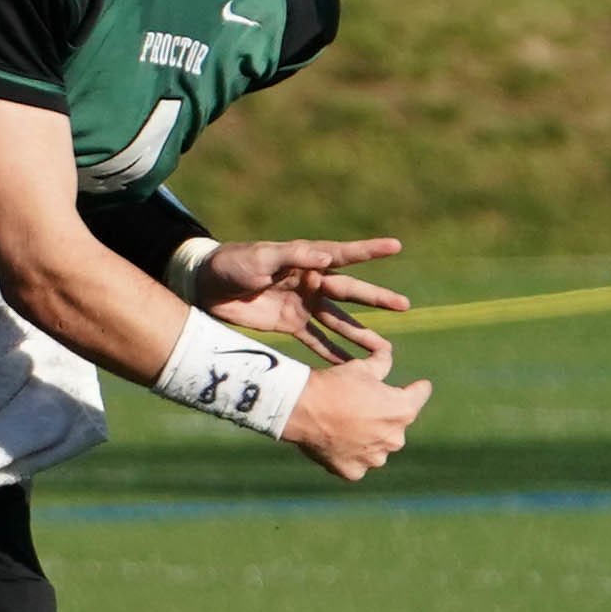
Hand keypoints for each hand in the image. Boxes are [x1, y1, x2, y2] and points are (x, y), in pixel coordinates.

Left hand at [193, 233, 406, 348]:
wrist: (206, 286)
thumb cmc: (233, 263)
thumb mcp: (260, 258)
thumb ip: (293, 258)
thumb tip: (326, 257)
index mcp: (306, 260)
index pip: (343, 254)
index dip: (369, 250)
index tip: (395, 245)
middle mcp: (311, 282)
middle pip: (349, 292)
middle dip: (376, 299)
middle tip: (404, 305)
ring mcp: (303, 305)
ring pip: (338, 321)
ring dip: (359, 335)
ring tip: (383, 350)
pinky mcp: (290, 324)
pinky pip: (316, 341)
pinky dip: (333, 353)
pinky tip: (351, 366)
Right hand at [280, 332, 431, 480]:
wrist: (301, 409)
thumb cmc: (334, 384)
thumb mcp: (361, 367)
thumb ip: (382, 363)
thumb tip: (389, 356)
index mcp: (403, 410)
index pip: (420, 394)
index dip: (415, 387)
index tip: (415, 386)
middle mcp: (395, 438)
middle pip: (397, 424)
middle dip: (384, 416)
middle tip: (360, 406)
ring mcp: (374, 458)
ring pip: (378, 446)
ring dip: (369, 437)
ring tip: (345, 425)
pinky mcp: (354, 471)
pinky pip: (358, 463)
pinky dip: (350, 454)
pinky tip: (336, 441)